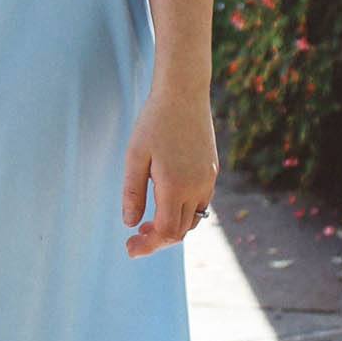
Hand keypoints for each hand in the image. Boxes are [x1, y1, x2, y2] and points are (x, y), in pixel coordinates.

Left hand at [121, 84, 218, 256]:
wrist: (184, 92)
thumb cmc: (154, 121)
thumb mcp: (135, 156)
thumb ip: (133, 192)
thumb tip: (130, 223)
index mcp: (175, 185)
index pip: (165, 232)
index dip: (148, 245)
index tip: (129, 248)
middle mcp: (197, 187)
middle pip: (180, 231)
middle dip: (158, 240)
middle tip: (135, 238)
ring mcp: (208, 179)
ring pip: (193, 219)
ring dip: (173, 227)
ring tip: (148, 222)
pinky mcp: (212, 170)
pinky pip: (201, 203)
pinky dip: (184, 212)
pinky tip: (166, 202)